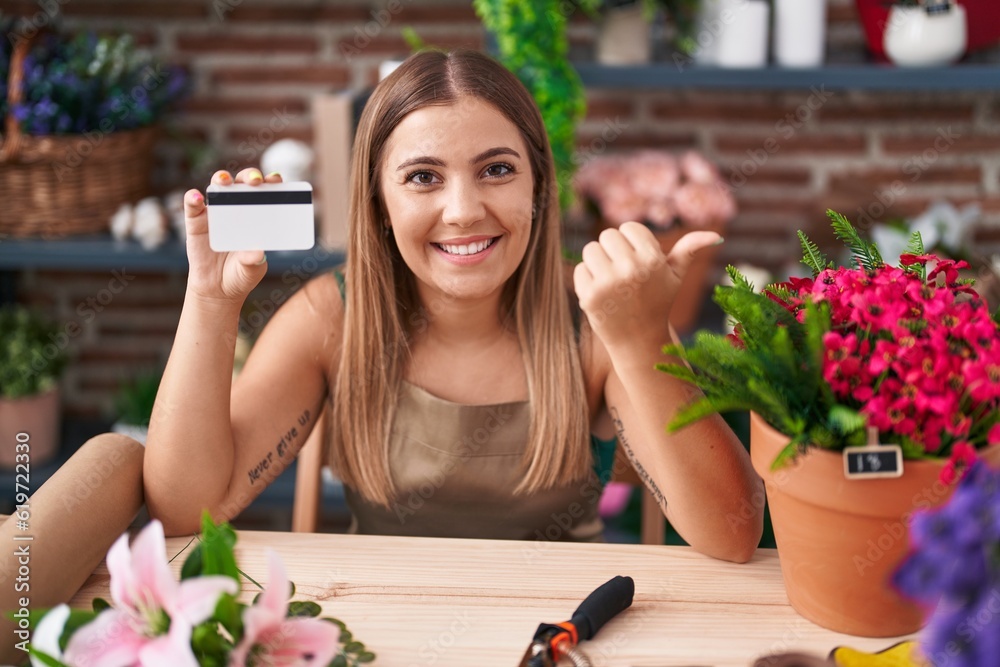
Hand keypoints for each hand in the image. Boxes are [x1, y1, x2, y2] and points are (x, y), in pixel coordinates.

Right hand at [183, 168, 282, 304]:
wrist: (218, 290)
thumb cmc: (241, 274)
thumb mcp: (252, 269)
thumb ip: (254, 261)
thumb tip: (257, 252)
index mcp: (257, 215)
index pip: (266, 192)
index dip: (271, 182)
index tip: (277, 180)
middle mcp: (237, 208)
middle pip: (243, 183)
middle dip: (249, 176)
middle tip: (255, 182)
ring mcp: (216, 213)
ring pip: (219, 187)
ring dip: (221, 179)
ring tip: (224, 181)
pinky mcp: (196, 221)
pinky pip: (193, 205)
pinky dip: (192, 198)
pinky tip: (196, 197)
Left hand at [573, 221, 720, 350]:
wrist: (638, 339)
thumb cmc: (658, 302)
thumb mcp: (676, 276)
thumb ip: (690, 250)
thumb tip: (715, 236)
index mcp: (653, 260)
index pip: (628, 227)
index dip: (631, 243)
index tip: (638, 261)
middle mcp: (631, 269)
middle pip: (607, 235)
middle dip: (613, 251)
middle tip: (623, 273)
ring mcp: (608, 283)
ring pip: (590, 249)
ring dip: (598, 262)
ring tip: (612, 282)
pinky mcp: (589, 295)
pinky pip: (580, 269)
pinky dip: (587, 279)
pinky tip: (602, 294)